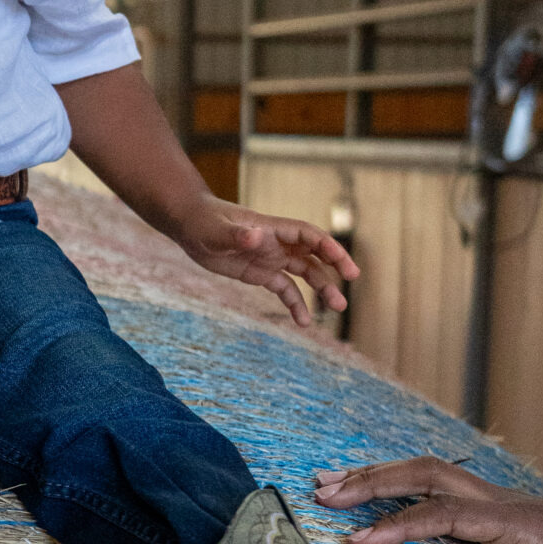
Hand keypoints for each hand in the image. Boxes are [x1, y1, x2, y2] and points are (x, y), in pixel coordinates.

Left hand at [177, 198, 357, 327]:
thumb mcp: (217, 230)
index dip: (326, 245)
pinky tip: (304, 322)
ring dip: (322, 289)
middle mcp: (277, 243)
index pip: (307, 234)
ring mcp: (271, 258)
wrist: (190, 225)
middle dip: (334, 265)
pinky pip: (285, 289)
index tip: (341, 260)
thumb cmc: (203, 221)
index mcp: (272, 229)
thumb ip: (237, 234)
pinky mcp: (261, 273)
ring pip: (305, 273)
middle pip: (314, 253)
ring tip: (337, 309)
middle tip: (352, 279)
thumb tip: (256, 237)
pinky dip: (296, 304)